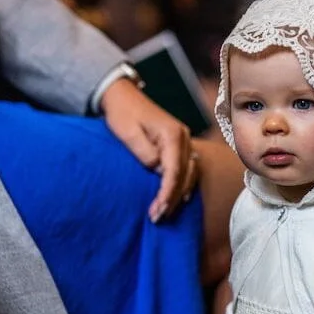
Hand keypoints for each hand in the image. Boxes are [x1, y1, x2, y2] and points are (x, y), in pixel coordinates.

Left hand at [100, 78, 197, 222]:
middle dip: (172, 198)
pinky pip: (188, 170)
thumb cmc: (123, 113)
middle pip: (185, 175)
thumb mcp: (128, 133)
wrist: (123, 96)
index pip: (174, 171)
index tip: (157, 210)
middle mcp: (184, 138)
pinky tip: (178, 199)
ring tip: (165, 212)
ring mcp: (185, 142)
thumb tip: (158, 169)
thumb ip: (144, 152)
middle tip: (158, 217)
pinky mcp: (180, 146)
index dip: (167, 193)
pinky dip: (184, 185)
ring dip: (178, 195)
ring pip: (190, 174)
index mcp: (173, 134)